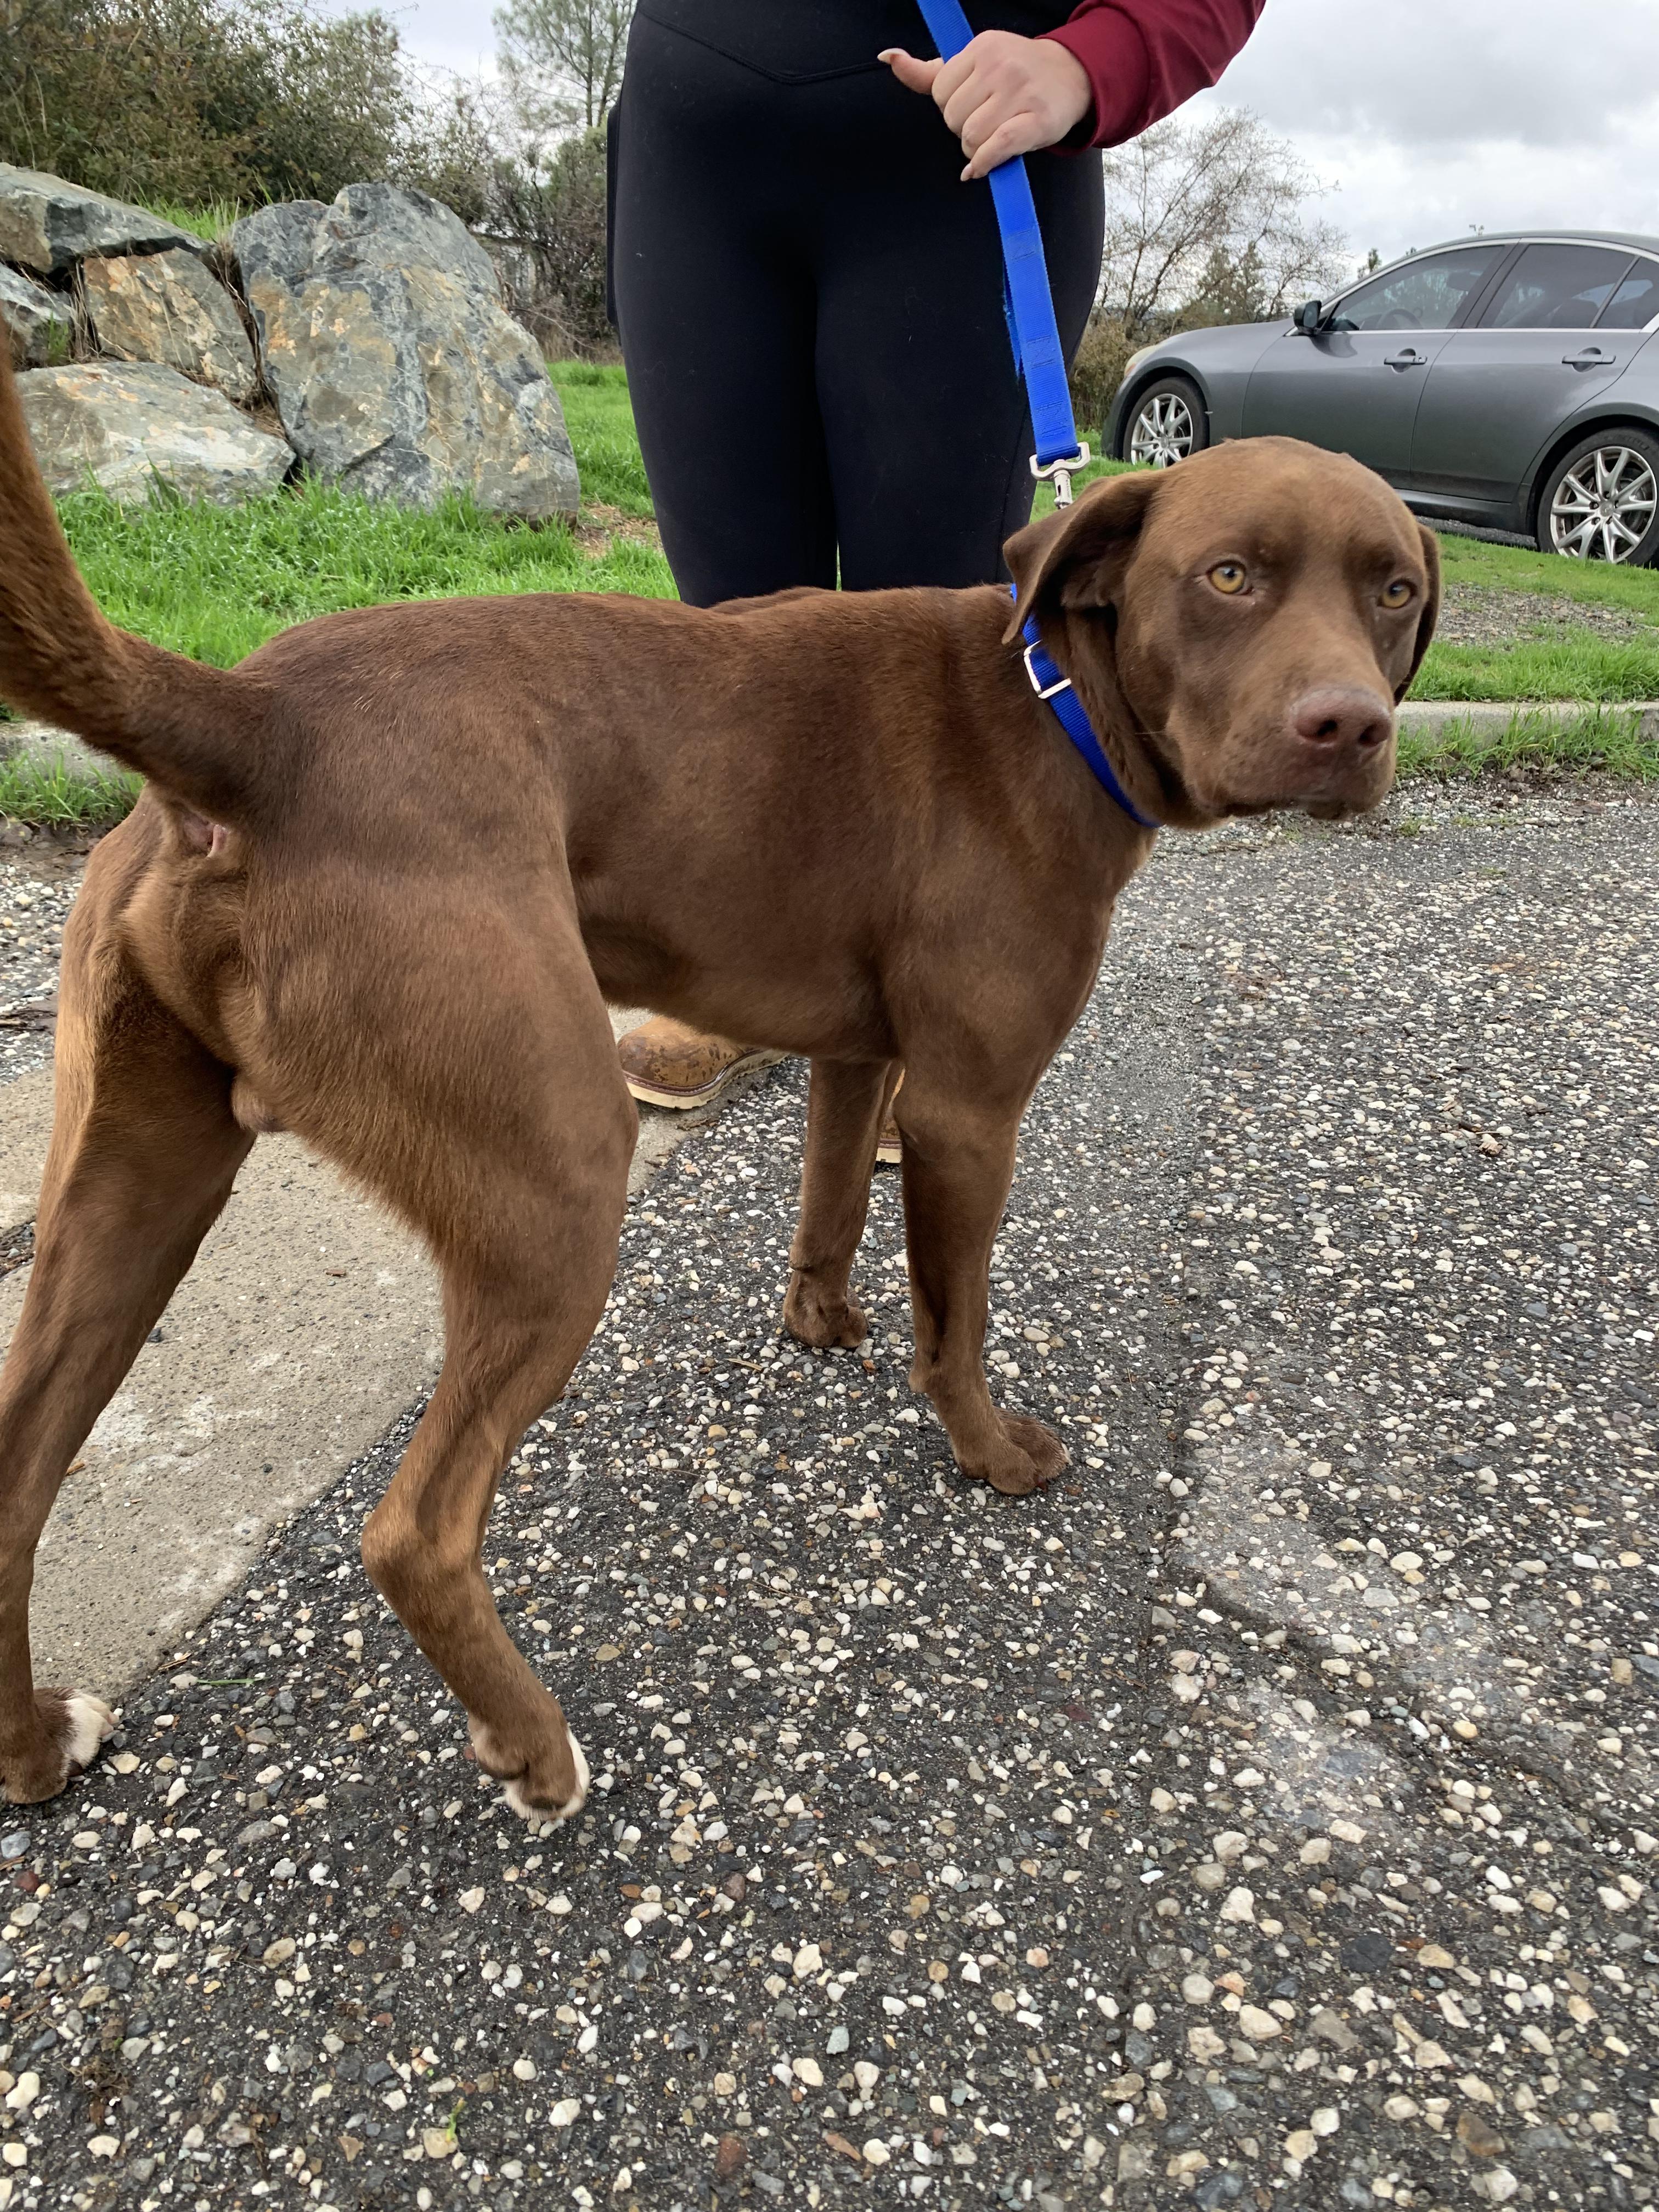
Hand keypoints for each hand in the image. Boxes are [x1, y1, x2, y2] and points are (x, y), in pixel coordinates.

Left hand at [880, 31, 1092, 179]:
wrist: (1071, 76)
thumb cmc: (1015, 75)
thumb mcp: (972, 64)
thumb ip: (929, 71)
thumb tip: (888, 57)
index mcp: (981, 47)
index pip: (940, 91)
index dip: (951, 108)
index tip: (972, 106)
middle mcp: (1000, 65)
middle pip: (953, 118)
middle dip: (963, 129)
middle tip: (985, 123)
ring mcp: (1019, 91)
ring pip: (971, 137)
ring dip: (976, 150)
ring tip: (992, 140)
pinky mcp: (1035, 120)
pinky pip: (996, 148)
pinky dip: (985, 163)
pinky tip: (982, 167)